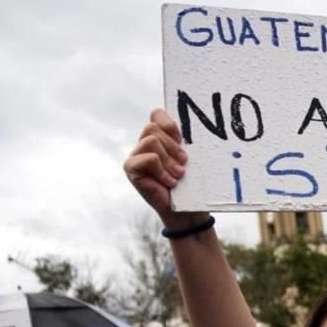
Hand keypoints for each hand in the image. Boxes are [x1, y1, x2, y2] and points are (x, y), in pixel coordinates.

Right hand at [124, 109, 199, 225]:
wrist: (187, 212)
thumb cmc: (191, 185)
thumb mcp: (192, 160)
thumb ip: (186, 143)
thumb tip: (195, 125)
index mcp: (160, 138)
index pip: (157, 115)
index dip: (169, 123)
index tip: (182, 139)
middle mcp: (145, 144)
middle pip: (153, 127)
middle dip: (173, 145)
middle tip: (184, 163)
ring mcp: (136, 156)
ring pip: (151, 140)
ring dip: (168, 159)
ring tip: (178, 175)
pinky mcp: (131, 168)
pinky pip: (147, 158)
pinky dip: (161, 170)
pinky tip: (169, 182)